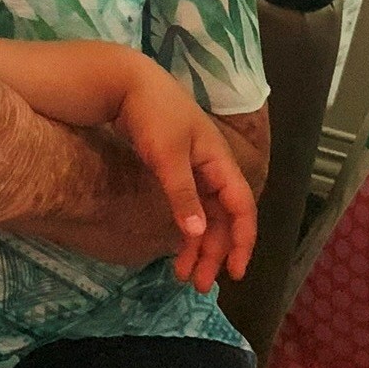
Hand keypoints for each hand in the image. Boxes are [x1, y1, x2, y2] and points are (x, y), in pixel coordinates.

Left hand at [114, 61, 257, 292]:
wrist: (126, 83)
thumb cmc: (153, 114)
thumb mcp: (167, 156)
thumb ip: (183, 195)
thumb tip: (199, 235)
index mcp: (220, 162)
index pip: (242, 209)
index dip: (242, 242)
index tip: (234, 273)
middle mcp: (212, 168)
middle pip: (223, 219)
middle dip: (215, 253)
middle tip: (198, 285)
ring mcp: (195, 169)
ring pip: (206, 216)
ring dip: (199, 246)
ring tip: (184, 275)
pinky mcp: (176, 169)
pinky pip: (190, 207)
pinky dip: (185, 228)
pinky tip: (177, 246)